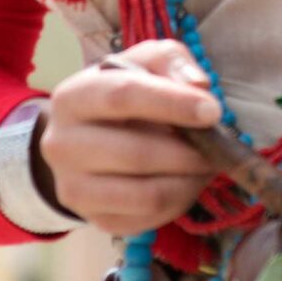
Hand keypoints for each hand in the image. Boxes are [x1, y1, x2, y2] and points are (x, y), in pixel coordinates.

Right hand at [38, 40, 220, 236]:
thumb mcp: (142, 63)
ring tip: (207, 164)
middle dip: (189, 152)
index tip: (213, 111)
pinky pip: (150, 218)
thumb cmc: (122, 94)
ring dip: (189, 180)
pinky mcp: (96, 219)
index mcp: (72, 98)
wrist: (87, 142)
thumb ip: (170, 61)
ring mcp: (74, 189)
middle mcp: (62, 146)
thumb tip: (198, 85)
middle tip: (219, 147)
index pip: (122, 97)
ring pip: (146, 194)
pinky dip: (180, 201)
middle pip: (136, 153)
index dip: (172, 103)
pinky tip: (187, 181)